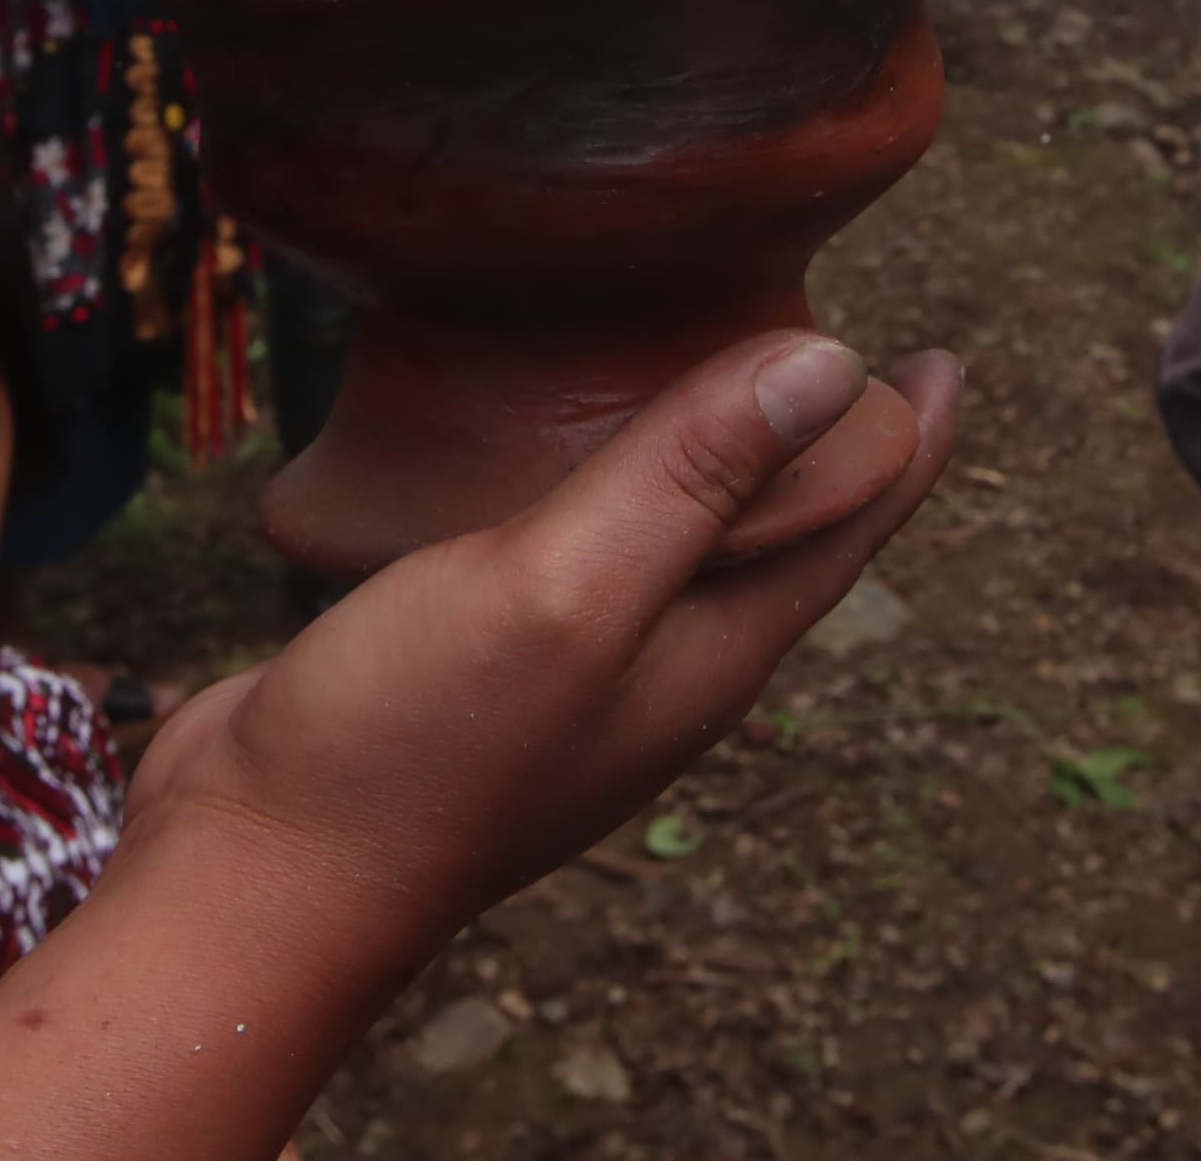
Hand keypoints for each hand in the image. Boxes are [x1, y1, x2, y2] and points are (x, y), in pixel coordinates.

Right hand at [130, 333, 958, 951]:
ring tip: (695, 360)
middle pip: (773, 533)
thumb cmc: (414, 747)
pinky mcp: (479, 655)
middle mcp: (658, 662)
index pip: (850, 530)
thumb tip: (835, 364)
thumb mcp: (568, 587)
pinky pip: (566, 548)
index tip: (945, 355)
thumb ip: (692, 475)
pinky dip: (583, 480)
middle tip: (827, 328)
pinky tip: (530, 437)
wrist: (255, 872)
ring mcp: (568, 668)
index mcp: (712, 651)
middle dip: (813, 438)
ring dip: (698, 454)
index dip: (904, 437)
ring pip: (666, 537)